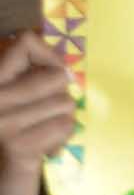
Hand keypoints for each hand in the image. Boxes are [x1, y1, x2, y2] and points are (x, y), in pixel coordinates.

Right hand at [0, 31, 73, 194]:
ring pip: (65, 103)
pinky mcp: (17, 145)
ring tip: (40, 137)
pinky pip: (65, 126)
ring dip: (61, 122)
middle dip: (60, 99)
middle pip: (55, 76)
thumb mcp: (16, 104)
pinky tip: (43, 151)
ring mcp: (1, 122)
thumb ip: (31, 77)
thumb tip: (62, 56)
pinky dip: (61, 139)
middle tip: (43, 120)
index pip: (24, 43)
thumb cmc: (12, 143)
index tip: (52, 76)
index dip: (49, 56)